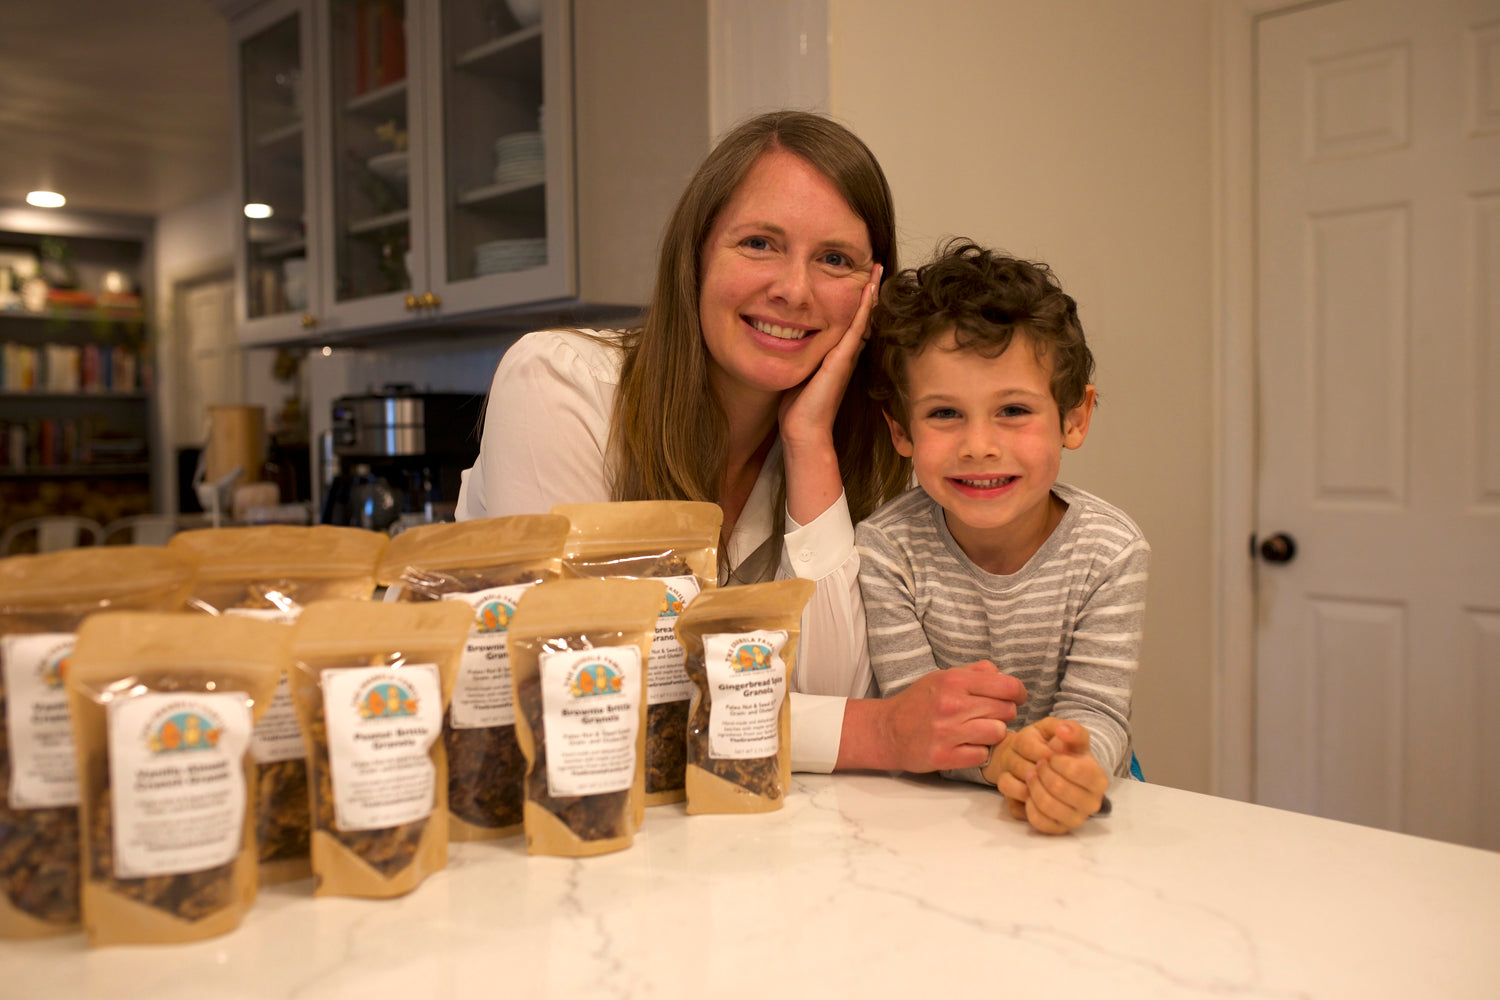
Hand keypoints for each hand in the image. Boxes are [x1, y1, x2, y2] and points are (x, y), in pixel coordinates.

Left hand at [778, 265, 880, 454]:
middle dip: (868, 290)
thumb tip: (781, 336)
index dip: (856, 300)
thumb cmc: (797, 407)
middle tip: (876, 265)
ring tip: (877, 268)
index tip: (860, 277)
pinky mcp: (842, 360)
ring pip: (863, 317)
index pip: (849, 320)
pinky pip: (855, 327)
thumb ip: (796, 353)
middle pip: (861, 315)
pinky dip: (863, 307)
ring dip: (870, 292)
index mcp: (836, 354)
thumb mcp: (797, 370)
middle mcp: (845, 353)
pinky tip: (869, 289)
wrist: (804, 431)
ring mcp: (846, 356)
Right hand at [871, 659, 1025, 772]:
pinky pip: (982, 755)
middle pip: (1006, 710)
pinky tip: (966, 746)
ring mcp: (948, 732)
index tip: (1015, 698)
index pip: (1007, 686)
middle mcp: (952, 705)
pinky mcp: (944, 756)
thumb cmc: (918, 702)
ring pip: (998, 733)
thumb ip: (975, 672)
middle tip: (990, 715)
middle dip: (1003, 713)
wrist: (887, 731)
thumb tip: (1002, 676)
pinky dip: (979, 752)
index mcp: (954, 681)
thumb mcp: (942, 677)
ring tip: (978, 731)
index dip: (1018, 693)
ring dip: (992, 734)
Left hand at [993, 719, 1106, 833]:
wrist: (1052, 772)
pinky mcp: (1057, 829)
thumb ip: (1072, 730)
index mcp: (1099, 779)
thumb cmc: (1062, 754)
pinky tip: (1029, 792)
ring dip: (1033, 787)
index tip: (1049, 755)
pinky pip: (1038, 821)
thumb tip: (1063, 730)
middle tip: (1037, 765)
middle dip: (1042, 773)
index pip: (1075, 770)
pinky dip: (1028, 804)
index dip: (1055, 760)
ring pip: (1047, 806)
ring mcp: (1075, 819)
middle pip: (1059, 788)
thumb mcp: (1069, 736)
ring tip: (1031, 776)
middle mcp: (1091, 803)